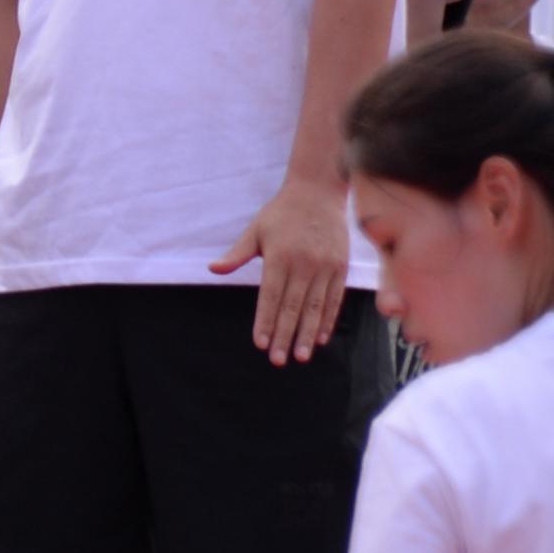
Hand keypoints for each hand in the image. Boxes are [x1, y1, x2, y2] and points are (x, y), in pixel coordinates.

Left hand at [212, 174, 352, 364]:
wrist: (318, 192)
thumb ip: (237, 254)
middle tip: (278, 360)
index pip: (270, 296)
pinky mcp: (340, 268)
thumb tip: (213, 269)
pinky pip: (334, 300)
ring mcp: (325, 267)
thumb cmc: (281, 213)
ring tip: (300, 356)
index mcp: (279, 256)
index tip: (261, 343)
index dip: (265, 321)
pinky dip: (327, 320)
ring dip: (307, 334)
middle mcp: (303, 264)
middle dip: (284, 335)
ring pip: (315, 307)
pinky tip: (319, 338)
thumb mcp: (256, 230)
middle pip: (292, 307)